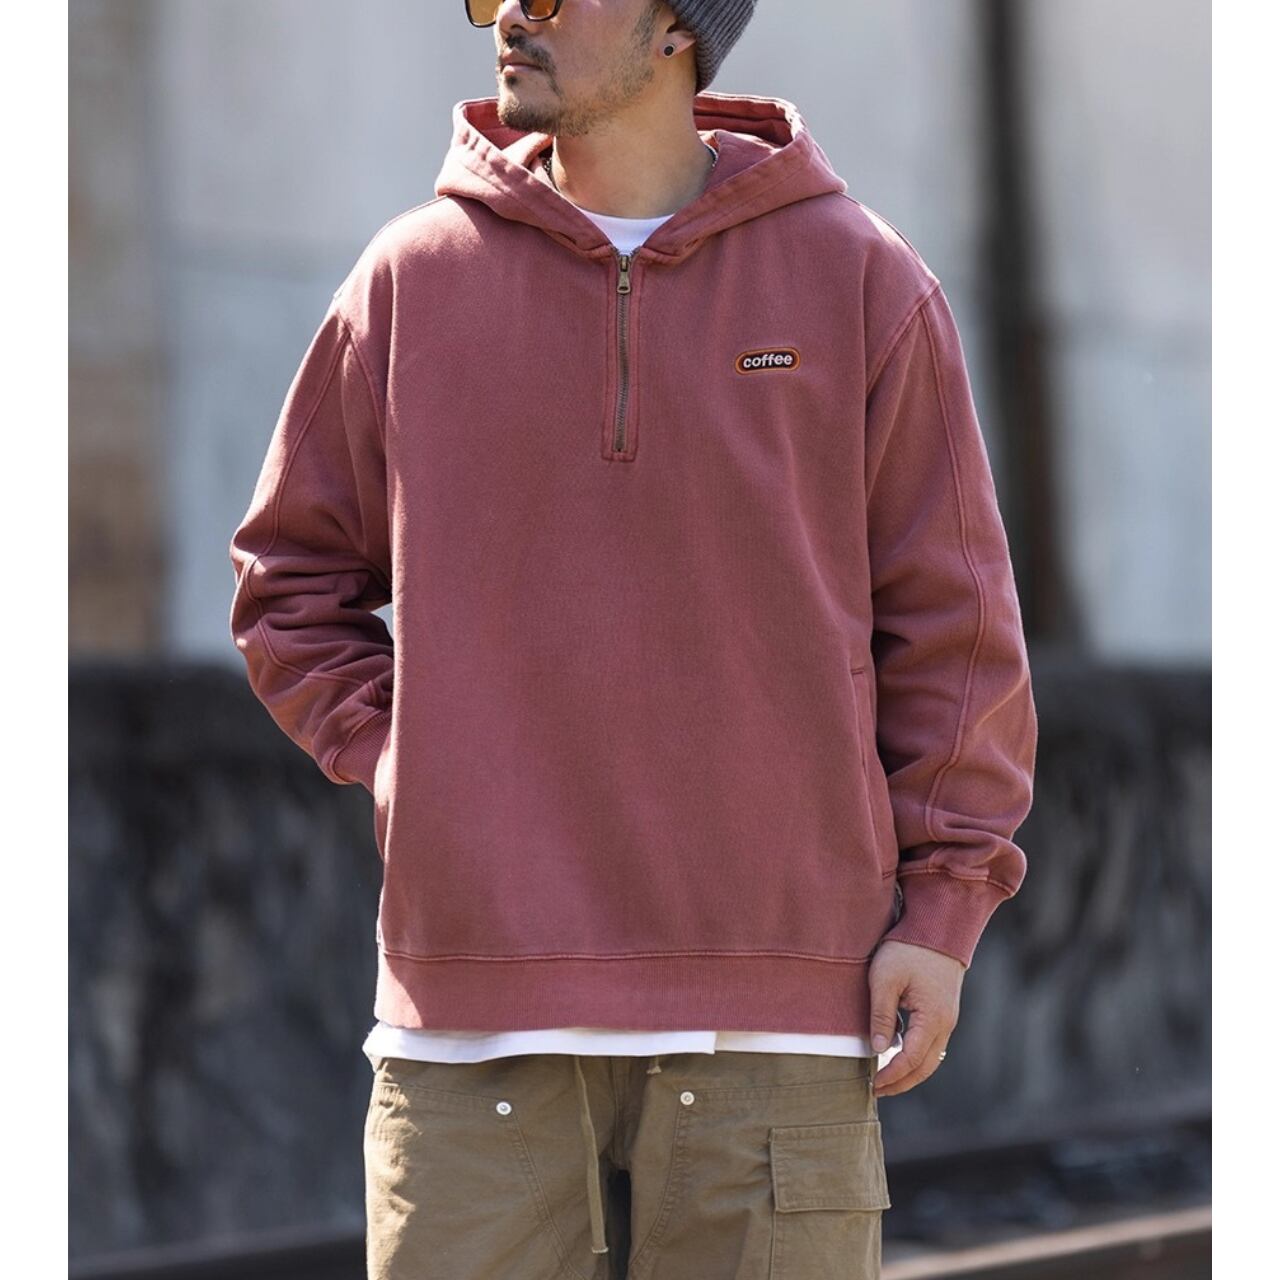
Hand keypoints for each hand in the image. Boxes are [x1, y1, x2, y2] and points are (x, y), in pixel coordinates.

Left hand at [867, 939, 963, 1097]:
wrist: (938, 927)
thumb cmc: (909, 950)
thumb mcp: (885, 979)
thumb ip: (881, 1016)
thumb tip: (878, 1049)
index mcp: (933, 1019)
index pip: (912, 1059)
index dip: (892, 1075)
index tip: (874, 1085)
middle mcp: (946, 1024)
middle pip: (926, 1067)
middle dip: (903, 1083)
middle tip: (879, 1091)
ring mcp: (948, 1018)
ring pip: (931, 1057)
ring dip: (910, 1071)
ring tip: (886, 1078)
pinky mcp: (944, 1011)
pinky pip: (932, 1043)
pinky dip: (916, 1056)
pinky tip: (898, 1053)